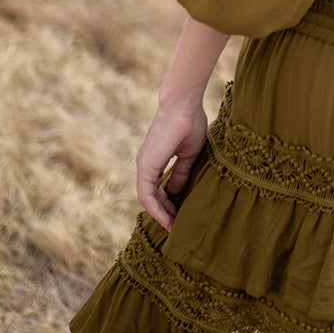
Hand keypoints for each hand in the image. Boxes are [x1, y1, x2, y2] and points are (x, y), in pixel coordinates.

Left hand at [135, 100, 207, 228]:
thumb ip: (181, 173)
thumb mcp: (188, 154)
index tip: (179, 215)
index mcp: (154, 160)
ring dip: (159, 214)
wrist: (183, 105)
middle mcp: (145, 163)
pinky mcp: (146, 165)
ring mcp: (144, 165)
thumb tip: (175, 191)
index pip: (156, 188)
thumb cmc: (189, 123)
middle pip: (150, 196)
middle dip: (163, 212)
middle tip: (175, 226)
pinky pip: (147, 194)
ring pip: (146, 198)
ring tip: (172, 226)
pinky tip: (167, 218)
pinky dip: (156, 208)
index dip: (166, 203)